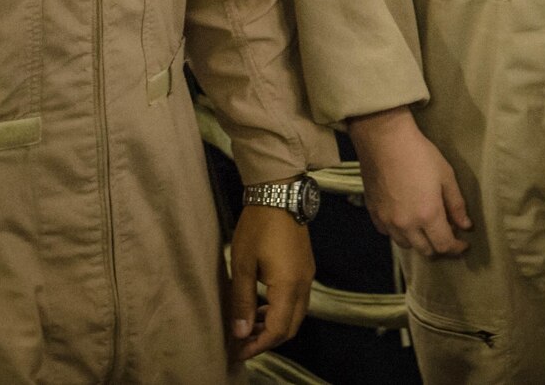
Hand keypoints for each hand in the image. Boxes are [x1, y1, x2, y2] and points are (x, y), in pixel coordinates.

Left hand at [228, 201, 314, 361]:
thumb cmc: (258, 227)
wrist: (279, 194)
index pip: (278, 330)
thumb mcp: (243, 265)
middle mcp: (303, 284)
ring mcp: (307, 275)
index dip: (258, 345)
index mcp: (288, 286)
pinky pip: (297, 300)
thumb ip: (242, 301)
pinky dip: (280, 311)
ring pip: (296, 314)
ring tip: (248, 326)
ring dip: (274, 325)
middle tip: (242, 343)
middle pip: (291, 327)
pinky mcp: (305, 267)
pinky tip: (261, 305)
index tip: (238, 351)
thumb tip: (241, 333)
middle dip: (268, 340)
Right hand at [346, 106, 472, 256]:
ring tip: (427, 229)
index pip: (444, 245)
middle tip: (448, 236)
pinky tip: (406, 220)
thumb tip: (465, 225)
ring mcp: (387, 221)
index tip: (464, 244)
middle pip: (425, 250)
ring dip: (419, 242)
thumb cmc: (420, 154)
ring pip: (406, 245)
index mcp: (428, 215)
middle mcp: (406, 225)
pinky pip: (388, 234)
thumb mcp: (446, 176)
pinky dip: (400, 233)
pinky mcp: (373, 213)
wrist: (384, 140)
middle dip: (439, 247)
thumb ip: (456, 204)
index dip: (456, 248)